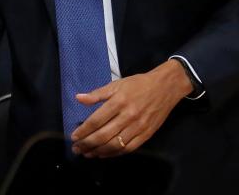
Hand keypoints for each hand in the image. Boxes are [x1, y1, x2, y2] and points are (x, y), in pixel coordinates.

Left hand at [70, 59, 191, 157]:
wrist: (165, 88)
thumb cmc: (138, 85)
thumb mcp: (116, 84)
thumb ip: (97, 94)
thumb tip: (78, 98)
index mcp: (118, 102)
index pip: (96, 120)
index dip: (83, 130)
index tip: (74, 136)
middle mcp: (128, 116)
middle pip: (104, 135)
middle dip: (87, 144)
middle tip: (76, 149)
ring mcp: (138, 127)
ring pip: (115, 144)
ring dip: (99, 151)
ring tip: (87, 153)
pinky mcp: (146, 135)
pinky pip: (129, 148)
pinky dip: (115, 153)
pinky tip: (104, 154)